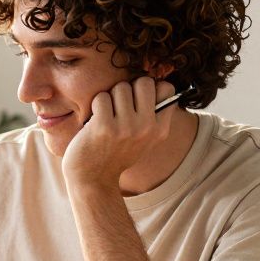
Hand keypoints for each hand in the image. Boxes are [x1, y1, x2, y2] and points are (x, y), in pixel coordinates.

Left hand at [61, 77, 176, 188]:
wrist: (92, 177)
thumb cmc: (115, 152)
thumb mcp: (143, 139)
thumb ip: (152, 115)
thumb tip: (156, 82)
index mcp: (160, 129)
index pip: (167, 88)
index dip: (150, 88)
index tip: (138, 99)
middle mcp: (147, 128)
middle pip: (144, 82)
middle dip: (129, 89)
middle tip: (119, 106)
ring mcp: (126, 127)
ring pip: (121, 88)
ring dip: (110, 98)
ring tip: (107, 116)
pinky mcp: (105, 127)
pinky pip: (102, 97)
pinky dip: (96, 106)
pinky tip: (95, 122)